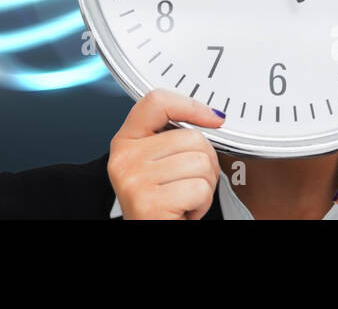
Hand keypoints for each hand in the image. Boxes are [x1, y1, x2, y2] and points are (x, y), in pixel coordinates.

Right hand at [107, 89, 225, 219]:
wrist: (153, 236)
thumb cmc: (161, 206)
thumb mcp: (158, 164)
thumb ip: (173, 138)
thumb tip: (212, 118)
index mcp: (125, 141)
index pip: (157, 102)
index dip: (190, 105)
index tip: (212, 118)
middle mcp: (124, 158)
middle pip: (190, 136)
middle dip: (205, 163)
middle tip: (189, 184)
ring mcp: (134, 179)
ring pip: (200, 162)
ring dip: (205, 186)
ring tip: (185, 198)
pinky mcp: (148, 203)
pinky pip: (199, 188)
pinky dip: (202, 204)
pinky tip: (184, 212)